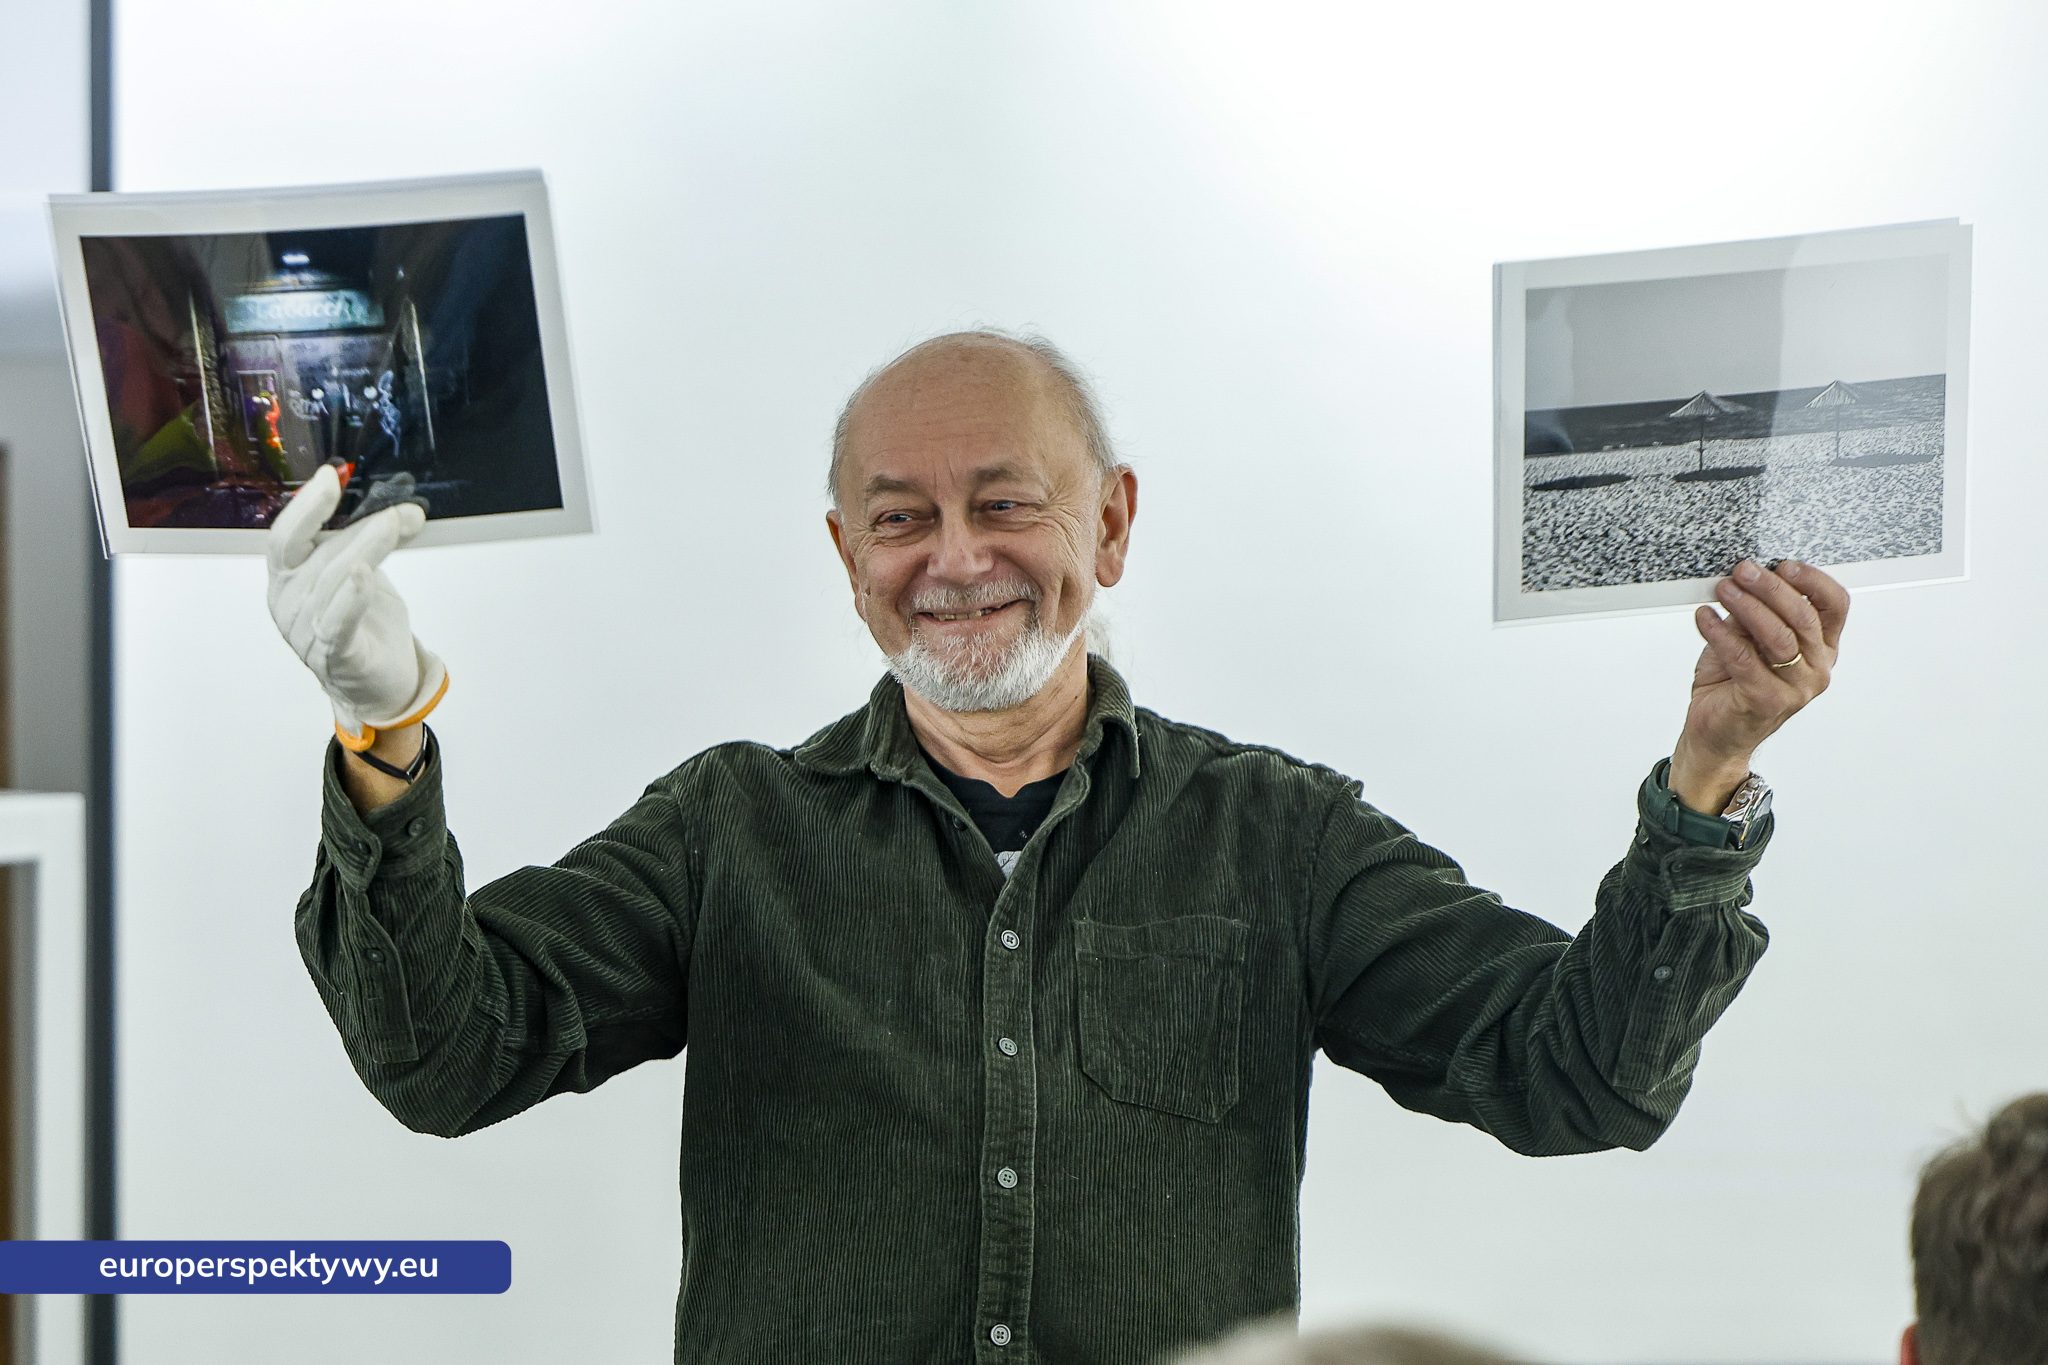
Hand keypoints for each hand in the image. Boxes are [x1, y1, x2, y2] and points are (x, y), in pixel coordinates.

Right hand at [266, 464, 445, 743]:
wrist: (379, 684)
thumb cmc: (365, 625)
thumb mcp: (363, 573)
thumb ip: (369, 542)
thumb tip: (405, 511)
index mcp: (286, 579)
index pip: (284, 536)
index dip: (305, 505)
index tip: (331, 476)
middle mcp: (288, 604)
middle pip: (317, 554)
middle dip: (359, 527)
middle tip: (398, 511)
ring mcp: (306, 633)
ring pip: (334, 580)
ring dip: (369, 548)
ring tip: (397, 525)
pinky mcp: (335, 656)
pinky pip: (338, 622)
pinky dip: (351, 596)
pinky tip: (363, 573)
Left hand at [1668, 559, 1848, 813]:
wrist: (1714, 734)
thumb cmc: (1733, 684)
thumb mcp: (1749, 640)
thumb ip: (1756, 614)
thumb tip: (1748, 579)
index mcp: (1822, 649)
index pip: (1835, 607)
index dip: (1813, 581)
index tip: (1784, 565)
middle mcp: (1817, 669)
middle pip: (1802, 617)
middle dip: (1771, 588)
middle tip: (1742, 571)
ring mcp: (1795, 688)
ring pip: (1776, 637)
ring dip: (1747, 607)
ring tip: (1723, 589)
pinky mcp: (1765, 700)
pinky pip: (1743, 658)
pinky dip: (1720, 632)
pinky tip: (1704, 617)